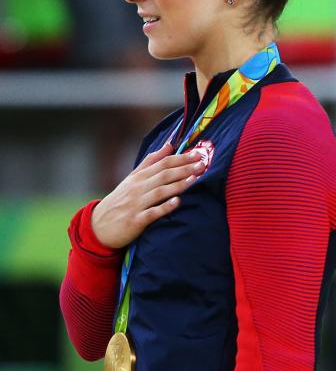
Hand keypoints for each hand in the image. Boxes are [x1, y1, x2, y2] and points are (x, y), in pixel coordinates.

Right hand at [89, 143, 205, 248]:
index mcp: (138, 177)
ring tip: (194, 179)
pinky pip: (152, 213)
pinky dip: (164, 207)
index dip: (180, 158)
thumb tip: (170, 145)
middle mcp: (137, 188)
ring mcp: (136, 204)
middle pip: (163, 175)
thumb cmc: (121, 200)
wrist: (98, 226)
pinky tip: (177, 202)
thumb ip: (151, 162)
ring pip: (159, 192)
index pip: (162, 164)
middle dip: (184, 169)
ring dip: (177, 185)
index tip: (198, 153)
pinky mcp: (136, 220)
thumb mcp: (133, 179)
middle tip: (202, 163)